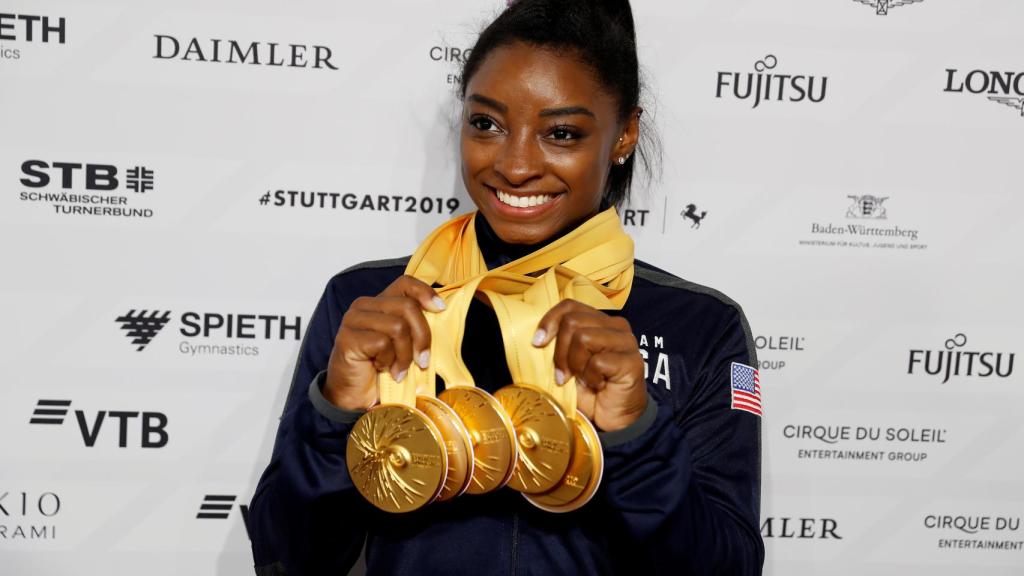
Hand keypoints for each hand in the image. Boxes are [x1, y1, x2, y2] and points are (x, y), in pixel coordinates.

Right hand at [324, 275, 444, 410]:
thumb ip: (414, 326)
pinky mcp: (348, 337)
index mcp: (379, 302)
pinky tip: (382, 369)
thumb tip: (440, 313)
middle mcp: (364, 305)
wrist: (354, 396)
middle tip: (423, 361)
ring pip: (398, 327)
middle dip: (422, 337)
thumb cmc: (381, 369)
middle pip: (407, 307)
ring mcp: (353, 320)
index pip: (405, 283)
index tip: (440, 309)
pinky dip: (388, 361)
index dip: (425, 292)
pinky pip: (382, 343)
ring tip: (399, 370)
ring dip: (405, 355)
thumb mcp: (403, 343)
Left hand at [533, 300, 646, 432]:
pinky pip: (597, 362)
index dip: (549, 321)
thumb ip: (559, 345)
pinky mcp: (632, 361)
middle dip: (560, 352)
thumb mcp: (567, 363)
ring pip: (583, 337)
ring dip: (575, 365)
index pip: (570, 306)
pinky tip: (599, 386)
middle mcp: (615, 326)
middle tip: (563, 375)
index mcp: (599, 321)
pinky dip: (591, 378)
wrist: (614, 419)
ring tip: (583, 379)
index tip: (537, 343)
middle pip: (572, 321)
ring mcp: (626, 341)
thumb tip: (537, 337)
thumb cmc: (590, 391)